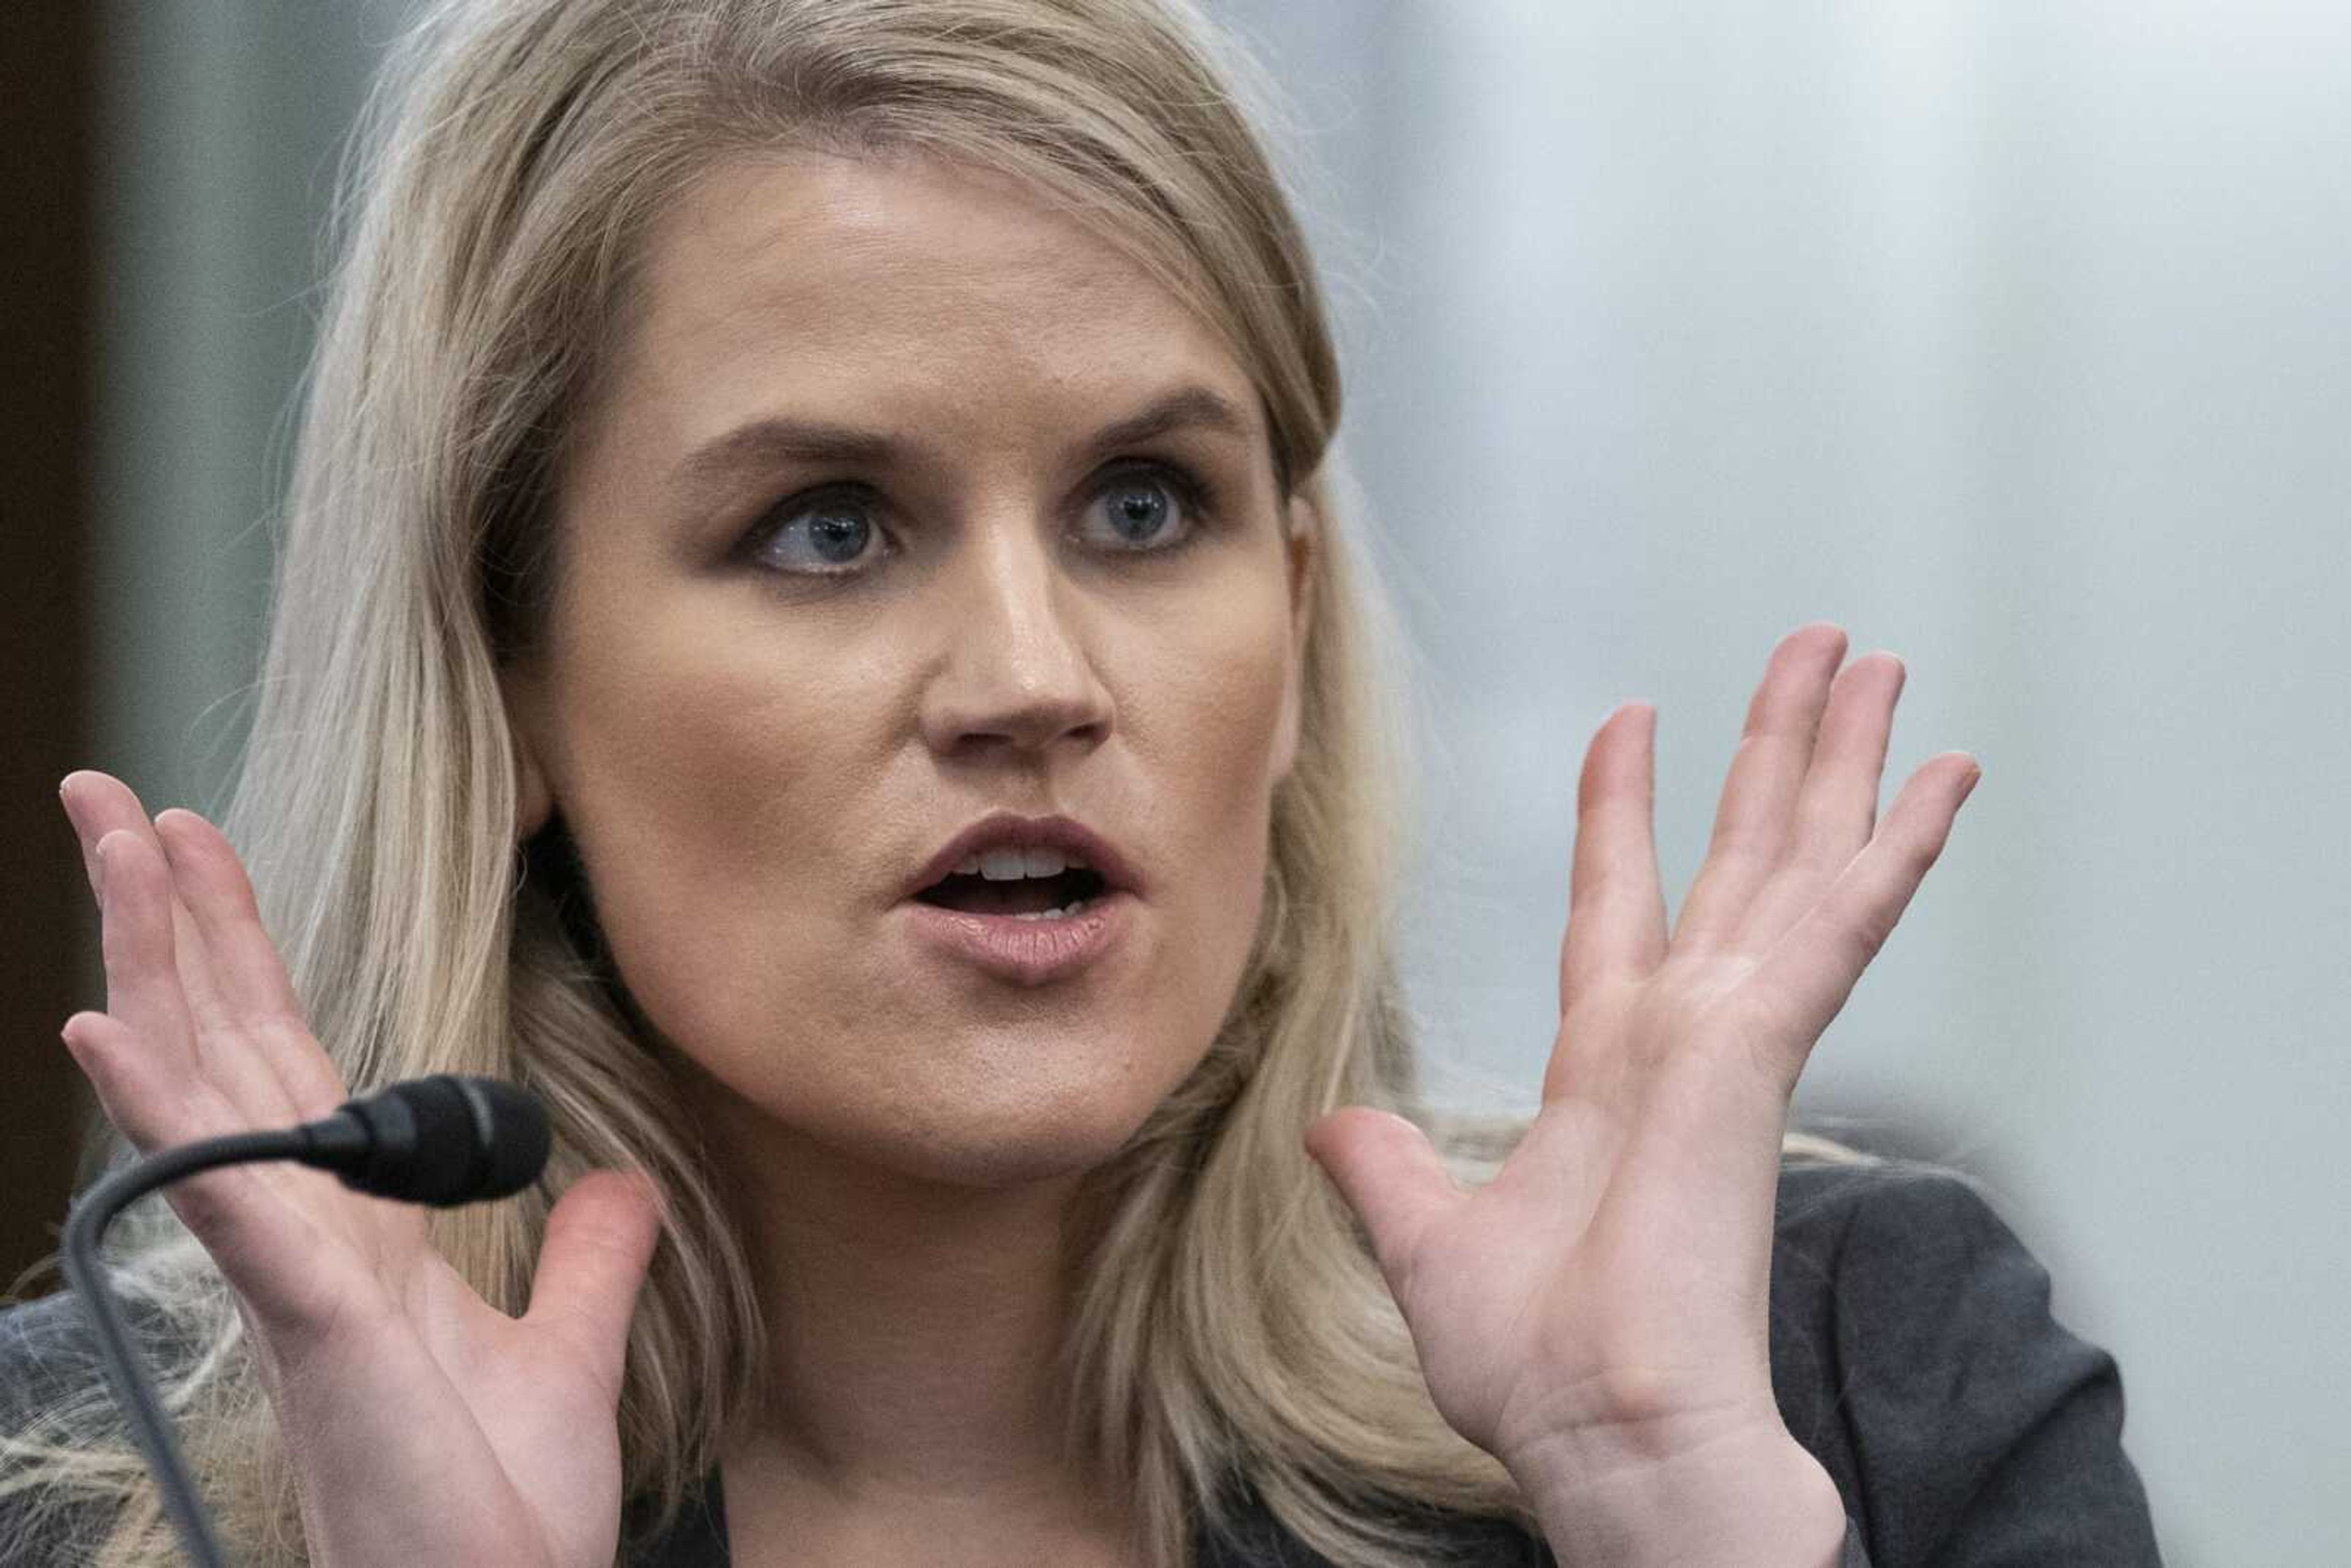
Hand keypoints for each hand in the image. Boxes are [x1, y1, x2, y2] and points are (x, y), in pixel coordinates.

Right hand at [55, 771, 665, 1567]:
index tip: (202, 850)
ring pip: (209, 1090)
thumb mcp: (563, 1355)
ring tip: (117, 847)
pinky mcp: (316, 1327)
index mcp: (354, 1235)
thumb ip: (583, 1260)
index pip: (284, 1064)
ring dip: (157, 963)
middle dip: (169, 918)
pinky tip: (110, 1031)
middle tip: (111, 797)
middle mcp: (301, 1240)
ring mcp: (295, 1277)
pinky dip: (170, 1116)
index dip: (240, 955)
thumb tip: (620, 1182)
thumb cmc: (500, 1513)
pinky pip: (234, 1201)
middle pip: (224, 1045)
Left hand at [1303, 625, 1978, 1557]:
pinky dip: (1888, 851)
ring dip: (1840, 761)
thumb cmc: (1541, 1372)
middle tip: (1821, 654)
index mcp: (1609, 1066)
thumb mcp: (1430, 1247)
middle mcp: (1682, 1035)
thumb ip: (1386, 1172)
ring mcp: (1732, 1038)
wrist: (1602, 1432)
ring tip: (1877, 667)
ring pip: (1797, 863)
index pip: (1621, 901)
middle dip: (1778, 752)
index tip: (1633, 721)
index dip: (1625, 809)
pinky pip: (1837, 927)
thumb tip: (1330, 1129)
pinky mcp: (1759, 1055)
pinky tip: (1938, 781)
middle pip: (1741, 857)